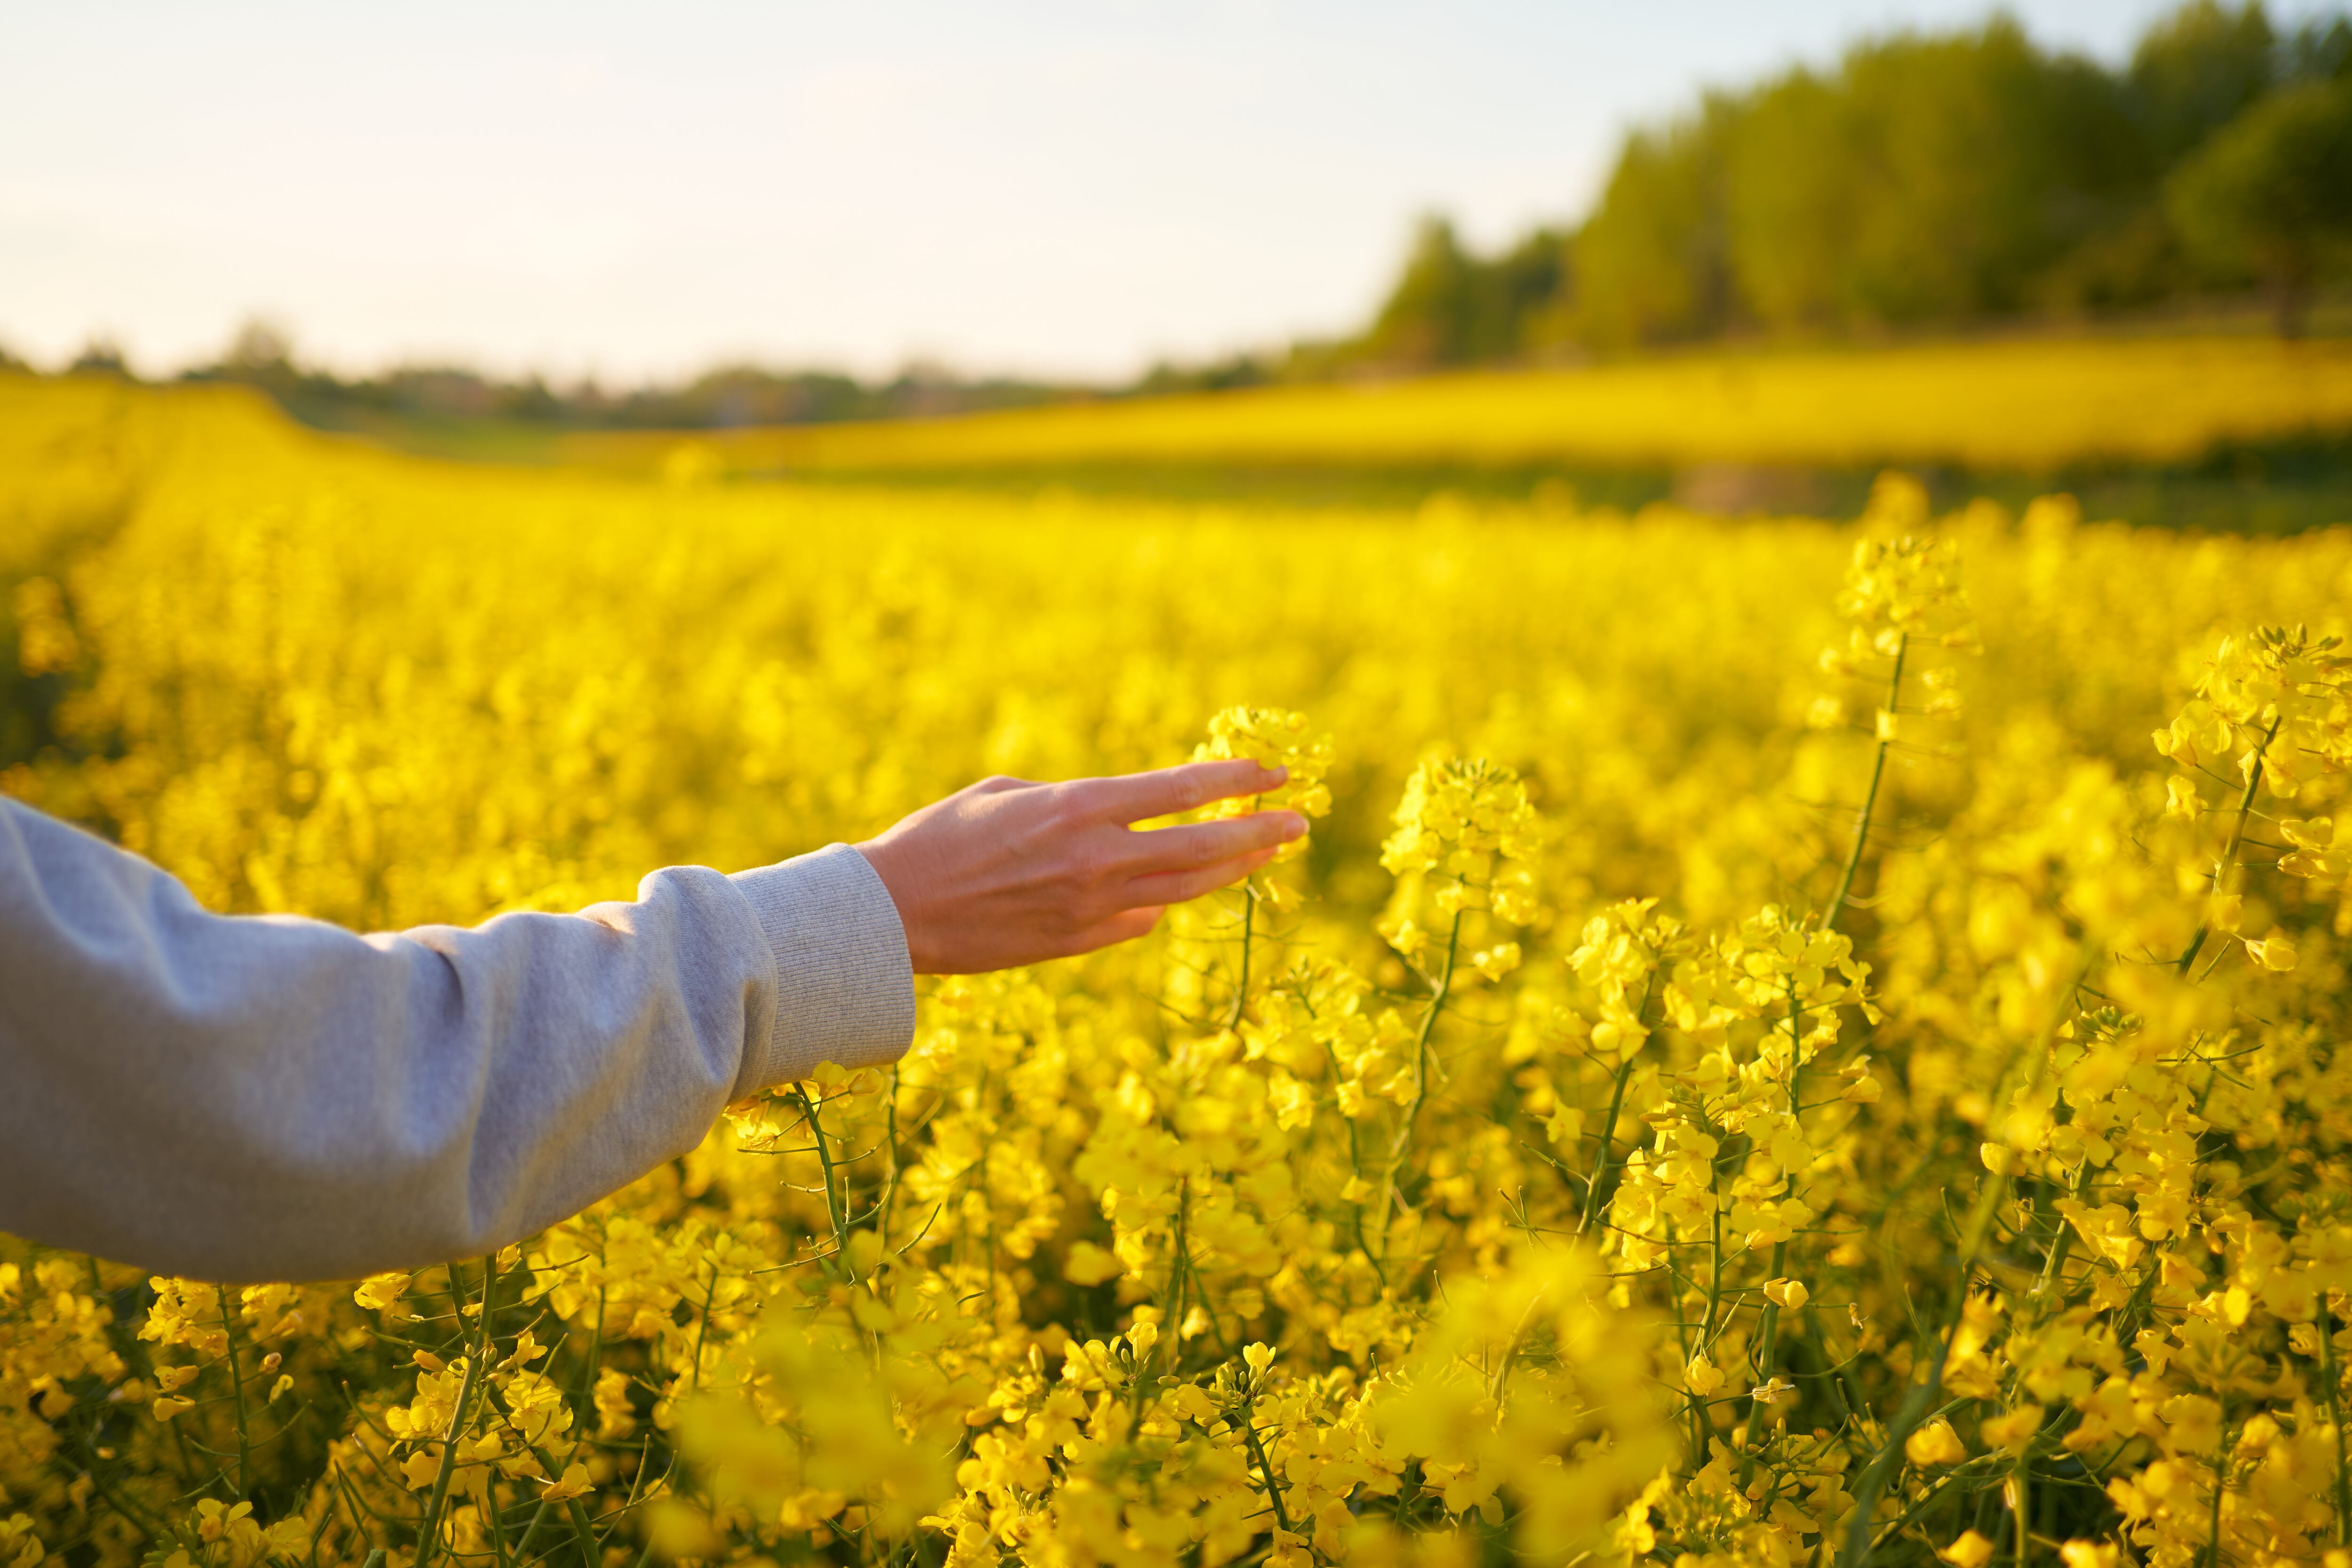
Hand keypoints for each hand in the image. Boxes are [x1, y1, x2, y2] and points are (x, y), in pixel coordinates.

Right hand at [853, 760, 1306, 973]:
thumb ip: (1073, 809)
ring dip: (1233, 869)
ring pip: (1184, 887)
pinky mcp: (1078, 943)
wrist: (894, 914)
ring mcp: (1091, 906)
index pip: (1180, 789)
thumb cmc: (939, 838)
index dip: (1234, 778)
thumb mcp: (1006, 795)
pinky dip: (1168, 902)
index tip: (1274, 771)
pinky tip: (1189, 890)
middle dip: (1259, 830)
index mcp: (1078, 806)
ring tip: (1269, 855)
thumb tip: (1116, 828)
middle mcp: (1096, 857)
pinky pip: (1141, 920)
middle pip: (1201, 844)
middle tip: (1300, 822)